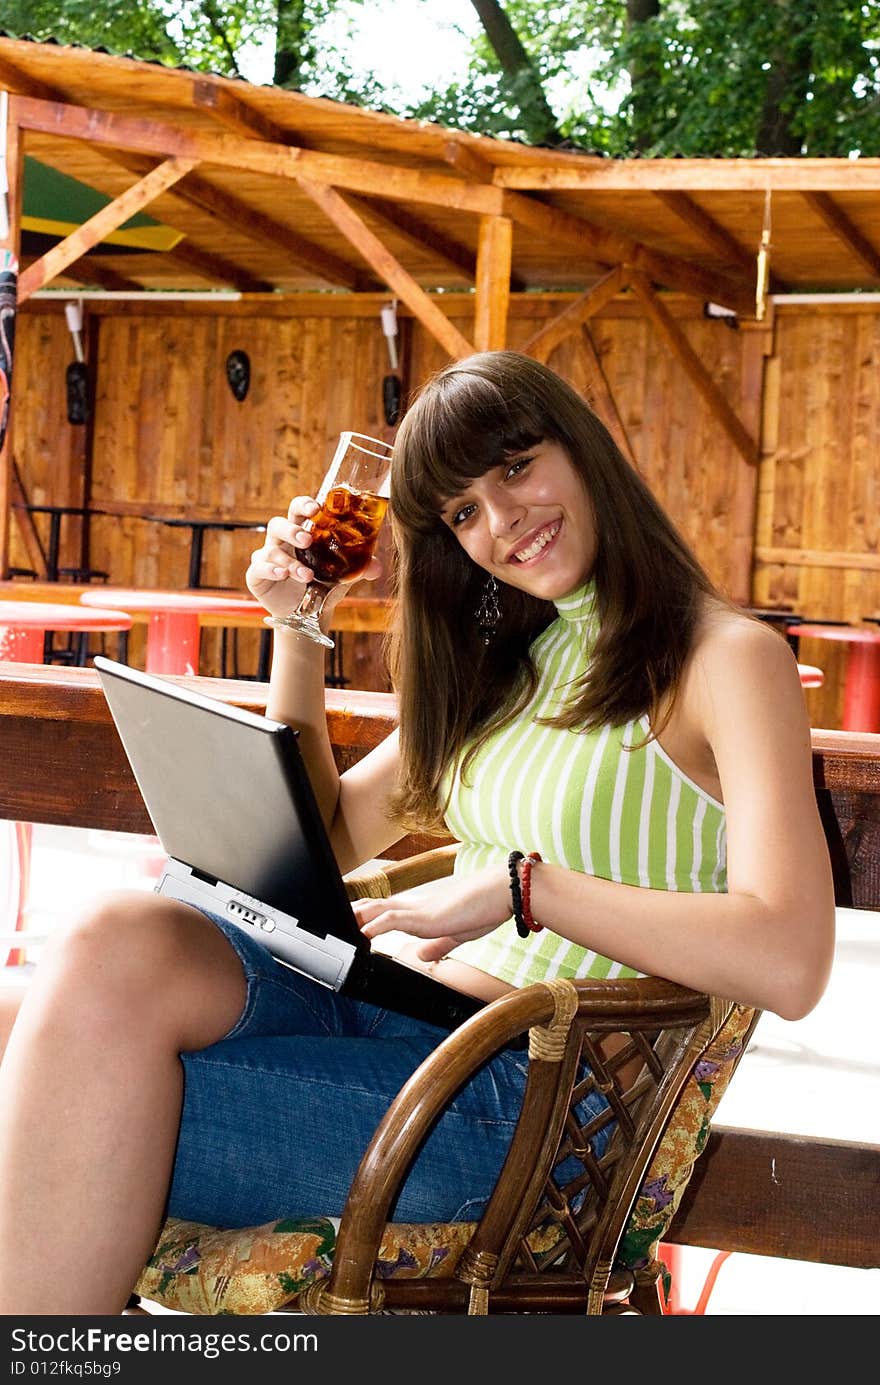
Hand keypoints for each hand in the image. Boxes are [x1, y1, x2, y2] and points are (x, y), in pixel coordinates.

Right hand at [245, 495, 380, 620]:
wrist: (309, 613)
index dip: (304, 505)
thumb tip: (376, 567)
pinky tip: (283, 574)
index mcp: (301, 532)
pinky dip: (271, 570)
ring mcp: (267, 557)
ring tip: (307, 575)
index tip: (316, 507)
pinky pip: (258, 568)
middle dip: (291, 530)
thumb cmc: (325, 584)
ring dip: (289, 561)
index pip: (298, 510)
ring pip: (270, 550)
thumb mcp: (345, 575)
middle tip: (307, 539)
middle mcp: (281, 541)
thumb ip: (361, 567)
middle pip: (278, 524)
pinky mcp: (257, 575)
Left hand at [351, 866, 510, 963]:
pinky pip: (395, 918)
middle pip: (375, 907)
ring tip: (338, 926)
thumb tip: (422, 956)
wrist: (504, 891)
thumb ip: (439, 945)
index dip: (366, 916)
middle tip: (330, 921)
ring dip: (357, 918)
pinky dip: (376, 925)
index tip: (349, 923)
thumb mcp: (458, 934)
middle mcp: (416, 907)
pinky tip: (363, 932)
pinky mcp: (426, 916)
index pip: (386, 911)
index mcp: (423, 912)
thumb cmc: (486, 908)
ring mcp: (419, 909)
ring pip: (378, 909)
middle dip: (353, 914)